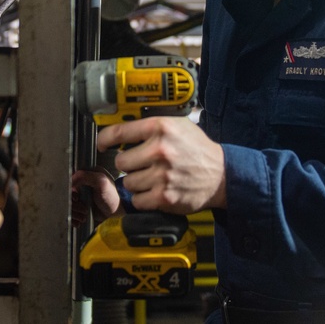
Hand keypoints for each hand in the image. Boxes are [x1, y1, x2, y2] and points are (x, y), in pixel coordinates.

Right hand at [71, 167, 120, 226]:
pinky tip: (79, 221)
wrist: (119, 210)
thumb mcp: (101, 182)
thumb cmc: (113, 195)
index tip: (76, 198)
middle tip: (83, 209)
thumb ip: (86, 176)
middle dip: (73, 205)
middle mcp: (81, 186)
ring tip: (83, 216)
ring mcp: (80, 197)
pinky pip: (71, 214)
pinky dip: (73, 219)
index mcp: (85, 175)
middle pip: (66, 196)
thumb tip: (70, 179)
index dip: (69, 191)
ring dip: (74, 213)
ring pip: (68, 206)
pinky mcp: (81, 208)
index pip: (68, 181)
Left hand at [97, 117, 225, 213]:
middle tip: (141, 164)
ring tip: (152, 177)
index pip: (118, 132)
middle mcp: (160, 150)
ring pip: (128, 182)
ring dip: (136, 182)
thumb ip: (151, 125)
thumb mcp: (178, 125)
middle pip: (121, 161)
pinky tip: (156, 190)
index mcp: (160, 127)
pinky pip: (138, 200)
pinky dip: (144, 198)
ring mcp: (162, 175)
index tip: (102, 144)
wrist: (221, 175)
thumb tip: (121, 126)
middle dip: (129, 164)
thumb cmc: (197, 149)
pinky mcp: (164, 197)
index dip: (105, 139)